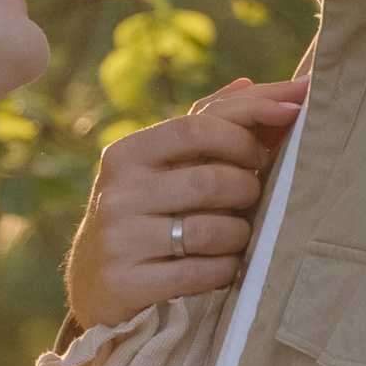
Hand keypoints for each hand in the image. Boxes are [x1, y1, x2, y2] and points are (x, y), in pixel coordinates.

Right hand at [64, 75, 307, 329]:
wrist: (93, 282)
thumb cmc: (145, 214)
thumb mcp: (160, 168)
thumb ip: (205, 126)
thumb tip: (249, 82)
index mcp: (127, 154)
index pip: (197, 126)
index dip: (246, 131)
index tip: (271, 145)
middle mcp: (118, 192)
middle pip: (211, 180)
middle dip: (248, 189)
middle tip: (252, 197)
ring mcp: (119, 239)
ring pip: (210, 230)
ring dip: (240, 235)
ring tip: (236, 236)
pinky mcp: (126, 282)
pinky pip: (201, 273)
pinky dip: (225, 269)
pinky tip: (223, 266)